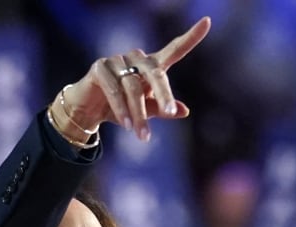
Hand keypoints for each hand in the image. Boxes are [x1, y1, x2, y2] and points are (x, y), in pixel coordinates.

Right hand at [49, 17, 210, 142]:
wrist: (87, 112)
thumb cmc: (120, 109)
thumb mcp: (144, 112)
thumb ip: (161, 110)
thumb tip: (184, 111)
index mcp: (151, 66)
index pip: (174, 49)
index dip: (191, 37)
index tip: (207, 22)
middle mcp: (136, 58)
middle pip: (156, 73)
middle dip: (164, 95)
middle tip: (170, 113)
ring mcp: (117, 60)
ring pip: (134, 88)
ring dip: (139, 114)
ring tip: (142, 136)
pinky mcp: (99, 68)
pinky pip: (114, 90)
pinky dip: (122, 109)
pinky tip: (126, 124)